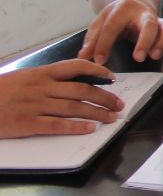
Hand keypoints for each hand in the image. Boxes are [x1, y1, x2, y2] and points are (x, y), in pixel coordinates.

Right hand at [0, 60, 122, 137]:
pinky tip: (89, 129)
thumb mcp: (23, 77)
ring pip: (74, 108)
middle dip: (105, 97)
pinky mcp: (28, 123)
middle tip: (119, 104)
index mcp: (41, 73)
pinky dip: (76, 127)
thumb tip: (72, 81)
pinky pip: (57, 125)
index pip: (76, 67)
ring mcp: (35, 105)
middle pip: (82, 90)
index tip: (112, 77)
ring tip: (111, 118)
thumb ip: (45, 78)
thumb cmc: (0, 91)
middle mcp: (42, 87)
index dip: (98, 71)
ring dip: (97, 113)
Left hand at [80, 0, 162, 66]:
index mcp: (123, 9)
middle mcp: (144, 13)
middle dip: (145, 41)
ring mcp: (158, 21)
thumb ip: (92, 40)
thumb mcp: (100, 23)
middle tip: (138, 58)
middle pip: (149, 24)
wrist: (135, 2)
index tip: (98, 61)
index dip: (104, 44)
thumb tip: (84, 57)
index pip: (113, 26)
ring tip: (155, 57)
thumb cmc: (116, 16)